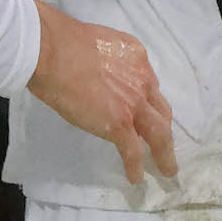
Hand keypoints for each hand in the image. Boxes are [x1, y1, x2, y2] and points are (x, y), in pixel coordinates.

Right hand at [26, 0, 177, 184]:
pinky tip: (135, 177)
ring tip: (167, 169)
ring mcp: (133, 103)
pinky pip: (133, 151)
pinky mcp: (119, 123)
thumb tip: (101, 76)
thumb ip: (109, 62)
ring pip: (159, 133)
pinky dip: (135, 166)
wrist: (54, 51)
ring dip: (164, 154)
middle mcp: (142, 79)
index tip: (146, 114)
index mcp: (136, 57)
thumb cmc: (63, 43)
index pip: (149, 86)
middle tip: (165, 145)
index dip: (149, 103)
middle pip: (161, 111)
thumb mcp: (100, 45)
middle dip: (164, 128)